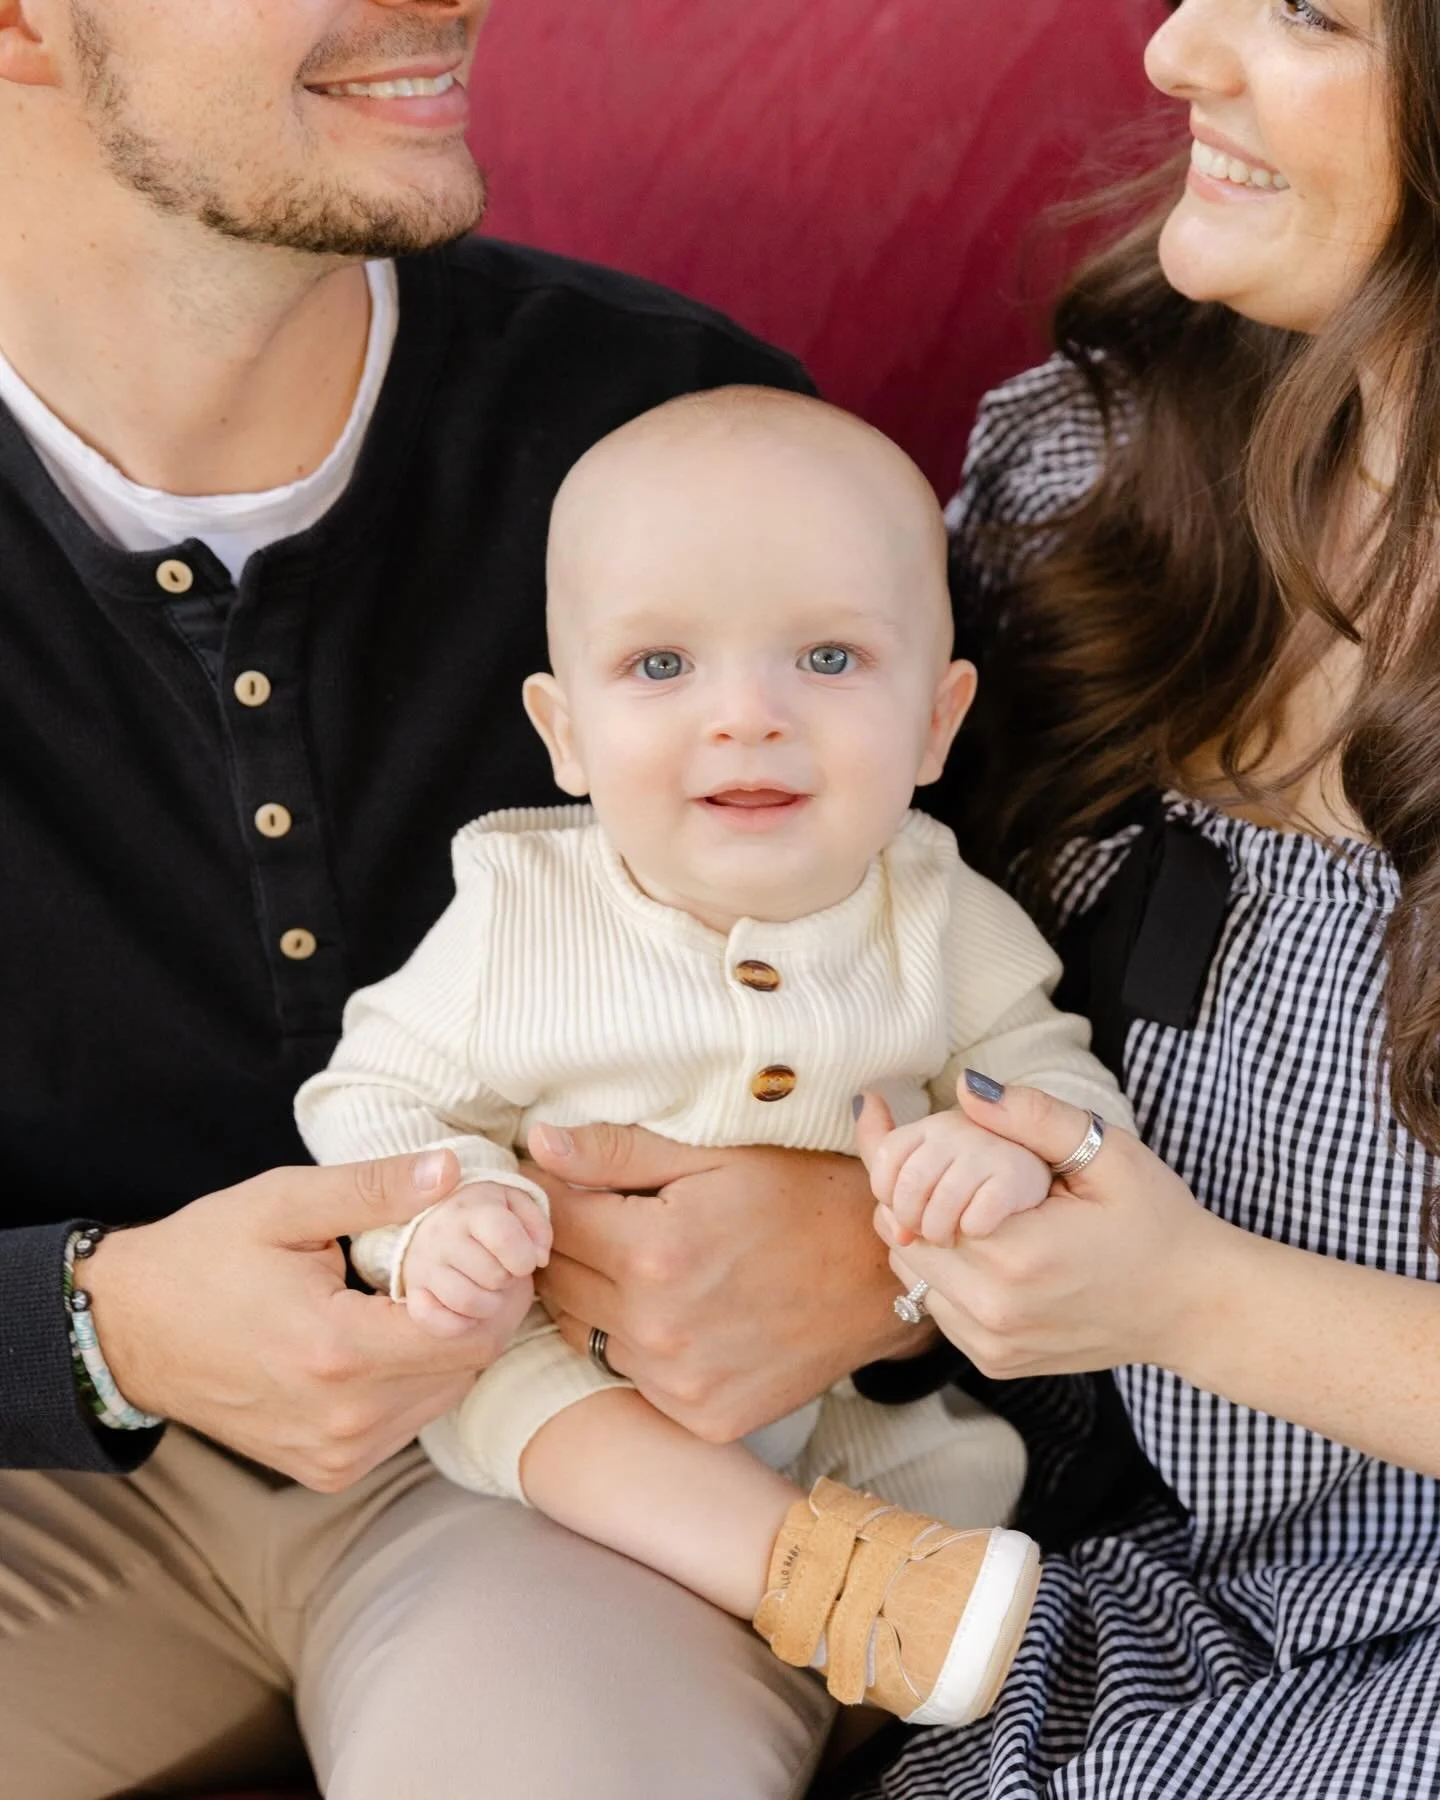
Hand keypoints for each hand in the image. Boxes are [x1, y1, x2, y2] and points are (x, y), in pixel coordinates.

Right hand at [84, 1151, 530, 1490]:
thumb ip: (375, 1188)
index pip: (470, 1331)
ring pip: (446, 1395)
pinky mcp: (329, 1470)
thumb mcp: (285, 1202)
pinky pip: (410, 1420)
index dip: (498, 1284)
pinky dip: (419, 1375)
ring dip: (452, 1342)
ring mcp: (335, 1454)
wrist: (131, 1333)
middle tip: (467, 1258)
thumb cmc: (204, 1257)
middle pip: (467, 1366)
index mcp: (335, 1352)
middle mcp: (342, 1418)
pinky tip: (393, 1331)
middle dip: (482, 1308)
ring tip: (427, 1289)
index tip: (491, 1243)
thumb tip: (453, 1171)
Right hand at [403, 1182, 550, 1337]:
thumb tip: (538, 1258)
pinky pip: (432, 1320)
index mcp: (472, 1208)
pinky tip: (468, 1310)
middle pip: (493, 1275)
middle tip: (502, 1268)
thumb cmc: (488, 1214)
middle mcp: (442, 1234)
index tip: (526, 1260)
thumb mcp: (517, 1205)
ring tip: (489, 1289)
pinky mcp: (413, 1290)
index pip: (503, 1236)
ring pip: (467, 1302)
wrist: (439, 1216)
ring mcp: (424, 1264)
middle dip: (508, 1278)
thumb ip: (538, 1226)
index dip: (524, 1257)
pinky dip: (457, 1323)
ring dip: (490, 1304)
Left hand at [523, 1124, 932, 1443]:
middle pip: (556, 1278)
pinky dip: (635, 1342)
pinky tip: (673, 1308)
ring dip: (595, 1293)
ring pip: (583, 1330)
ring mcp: (680, 1383)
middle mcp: (658, 1327)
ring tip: (639, 1259)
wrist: (881, 1272)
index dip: (548, 1190)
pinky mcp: (703, 1418)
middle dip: (568, 1241)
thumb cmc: (801, 1194)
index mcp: (653, 1251)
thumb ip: (616, 1151)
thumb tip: (537, 1144)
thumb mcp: (713, 1154)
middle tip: (601, 1213)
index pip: (551, 1218)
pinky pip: (630, 1376)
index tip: (559, 1176)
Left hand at [854, 1083, 1219, 1378]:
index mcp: (1016, 1255)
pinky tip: (978, 1243)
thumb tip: (965, 1088)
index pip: (915, 1199)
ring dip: (923, 1234)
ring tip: (959, 1199)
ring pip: (913, 1275)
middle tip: (935, 1160)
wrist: (1193, 1306)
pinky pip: (938, 1307)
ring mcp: (993, 1344)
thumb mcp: (1107, 1154)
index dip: (907, 1159)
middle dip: (909, 1194)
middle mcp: (995, 1310)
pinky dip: (942, 1272)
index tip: (903, 1127)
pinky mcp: (996, 1362)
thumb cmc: (1156, 1222)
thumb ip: (1034, 1117)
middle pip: (904, 1238)